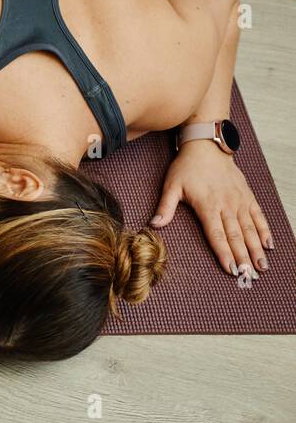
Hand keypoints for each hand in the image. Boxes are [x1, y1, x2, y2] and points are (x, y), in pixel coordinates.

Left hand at [153, 139, 272, 276]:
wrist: (207, 146)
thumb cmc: (187, 167)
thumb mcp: (171, 185)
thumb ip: (165, 207)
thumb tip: (153, 225)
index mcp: (207, 206)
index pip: (217, 234)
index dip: (224, 252)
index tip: (231, 269)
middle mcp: (227, 205)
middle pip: (236, 235)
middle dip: (244, 257)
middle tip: (250, 276)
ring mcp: (239, 201)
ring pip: (250, 228)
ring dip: (256, 248)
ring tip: (262, 266)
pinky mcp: (247, 196)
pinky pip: (258, 216)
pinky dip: (264, 230)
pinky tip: (269, 245)